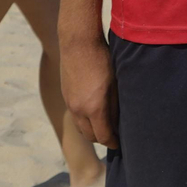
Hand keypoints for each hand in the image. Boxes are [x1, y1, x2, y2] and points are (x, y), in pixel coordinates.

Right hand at [60, 33, 118, 147]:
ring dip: (91, 131)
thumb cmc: (103, 59)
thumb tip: (119, 122)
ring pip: (81, 127)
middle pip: (90, 136)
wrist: (78, 42)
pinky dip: (84, 120)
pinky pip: (75, 115)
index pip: (103, 136)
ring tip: (104, 127)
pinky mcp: (65, 96)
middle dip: (102, 139)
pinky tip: (93, 113)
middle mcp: (79, 109)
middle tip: (114, 137)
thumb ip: (116, 105)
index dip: (113, 142)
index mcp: (94, 107)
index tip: (120, 144)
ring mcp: (70, 103)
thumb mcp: (115, 83)